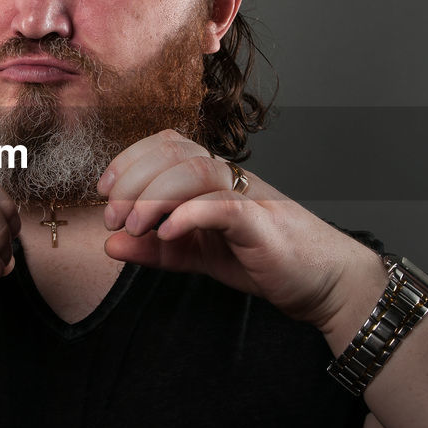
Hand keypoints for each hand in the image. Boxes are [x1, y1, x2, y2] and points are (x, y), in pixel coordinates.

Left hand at [98, 129, 380, 329]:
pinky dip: (189, 215)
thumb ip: (155, 249)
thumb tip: (108, 243)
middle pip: (174, 151)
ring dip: (155, 196)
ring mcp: (249, 196)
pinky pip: (223, 206)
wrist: (323, 283)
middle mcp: (230, 177)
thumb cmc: (263, 260)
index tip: (104, 190)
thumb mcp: (197, 256)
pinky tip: (166, 233)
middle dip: (133, 180)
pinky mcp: (263, 224)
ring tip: (135, 226)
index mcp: (214, 178)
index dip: (129, 159)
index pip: (166, 144)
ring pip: (195, 172)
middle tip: (113, 217)